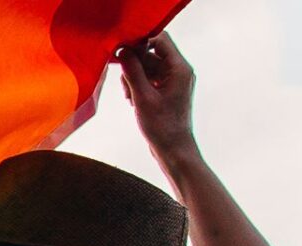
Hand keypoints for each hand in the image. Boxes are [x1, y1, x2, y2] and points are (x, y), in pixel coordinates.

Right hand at [118, 32, 197, 154]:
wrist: (174, 150)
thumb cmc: (162, 127)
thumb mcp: (142, 97)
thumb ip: (132, 71)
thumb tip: (122, 51)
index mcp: (179, 68)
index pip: (160, 39)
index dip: (140, 41)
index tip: (122, 52)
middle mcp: (179, 71)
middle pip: (151, 53)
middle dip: (134, 65)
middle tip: (126, 84)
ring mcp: (173, 80)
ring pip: (147, 66)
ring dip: (133, 77)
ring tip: (130, 96)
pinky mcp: (166, 89)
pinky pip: (149, 78)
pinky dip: (138, 85)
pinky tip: (133, 100)